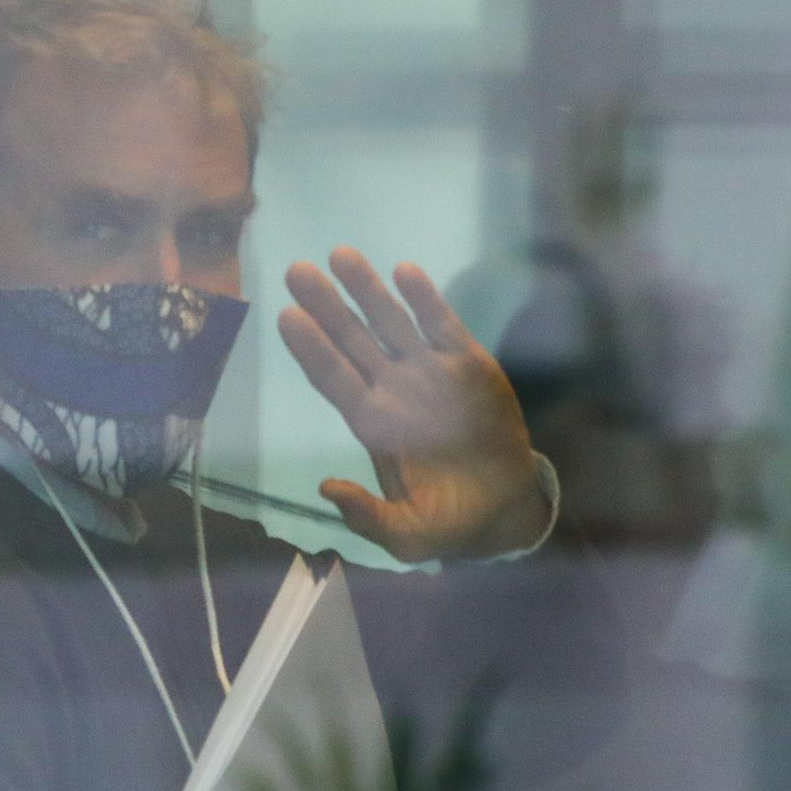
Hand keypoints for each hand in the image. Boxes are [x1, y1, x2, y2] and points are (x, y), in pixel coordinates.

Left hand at [279, 248, 547, 561]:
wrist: (504, 507)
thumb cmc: (449, 521)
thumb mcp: (406, 535)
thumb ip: (367, 515)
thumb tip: (326, 487)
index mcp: (372, 423)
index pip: (333, 378)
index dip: (311, 349)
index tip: (287, 318)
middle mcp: (393, 389)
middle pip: (352, 339)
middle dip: (326, 305)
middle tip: (296, 271)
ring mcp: (429, 371)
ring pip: (390, 322)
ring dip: (367, 289)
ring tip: (340, 255)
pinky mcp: (467, 363)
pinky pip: (441, 325)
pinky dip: (425, 299)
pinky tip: (404, 272)